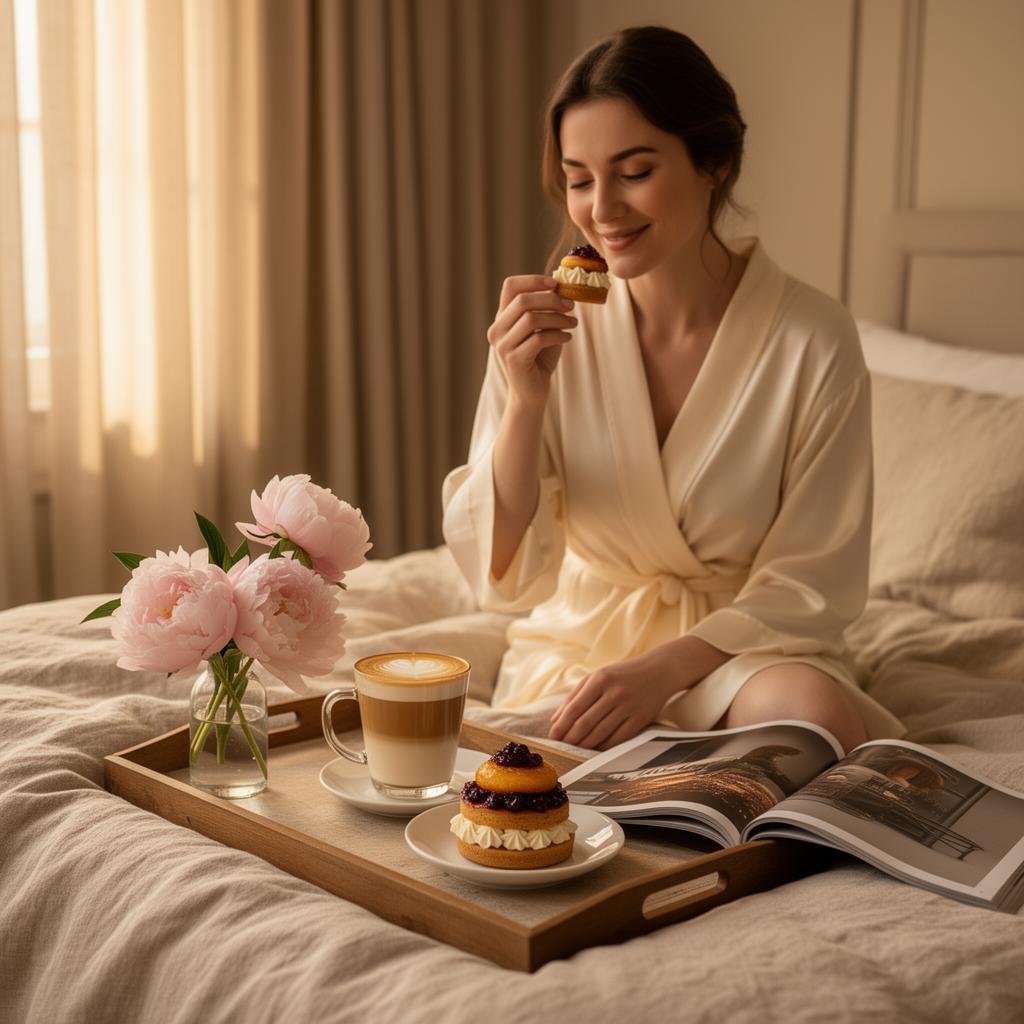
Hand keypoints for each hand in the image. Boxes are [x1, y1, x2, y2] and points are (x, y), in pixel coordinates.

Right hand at [487, 275, 576, 408]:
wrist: (532, 393)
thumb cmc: (539, 358)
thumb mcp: (542, 328)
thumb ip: (546, 310)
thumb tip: (563, 287)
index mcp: (501, 318)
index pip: (510, 286)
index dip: (533, 280)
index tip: (556, 284)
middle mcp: (497, 330)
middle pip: (522, 300)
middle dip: (551, 300)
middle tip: (571, 305)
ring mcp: (503, 345)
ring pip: (531, 318)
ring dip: (558, 318)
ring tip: (573, 323)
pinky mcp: (515, 359)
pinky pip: (539, 338)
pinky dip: (558, 335)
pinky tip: (567, 338)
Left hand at [548, 648, 685, 749]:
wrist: (659, 671)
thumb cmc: (622, 675)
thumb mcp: (597, 677)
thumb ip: (575, 696)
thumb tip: (555, 720)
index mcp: (600, 679)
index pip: (574, 708)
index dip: (561, 726)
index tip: (552, 736)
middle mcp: (614, 693)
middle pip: (585, 723)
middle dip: (570, 739)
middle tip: (561, 747)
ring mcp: (629, 707)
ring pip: (600, 734)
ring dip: (584, 745)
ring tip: (575, 749)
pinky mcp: (640, 719)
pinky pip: (618, 739)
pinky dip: (603, 746)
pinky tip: (595, 748)